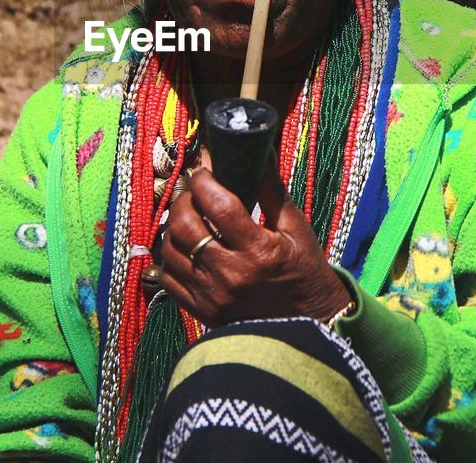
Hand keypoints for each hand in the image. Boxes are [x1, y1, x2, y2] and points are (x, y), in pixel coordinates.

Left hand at [158, 152, 351, 326]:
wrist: (308, 325)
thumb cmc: (304, 271)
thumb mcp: (296, 229)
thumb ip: (272, 190)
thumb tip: (262, 150)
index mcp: (259, 252)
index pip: (219, 205)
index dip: (204, 180)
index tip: (204, 168)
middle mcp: (231, 275)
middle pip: (186, 226)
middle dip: (184, 199)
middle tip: (193, 191)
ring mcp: (212, 296)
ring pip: (171, 251)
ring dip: (174, 227)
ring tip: (188, 216)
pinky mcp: (201, 311)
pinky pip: (168, 279)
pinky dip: (170, 257)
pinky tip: (184, 246)